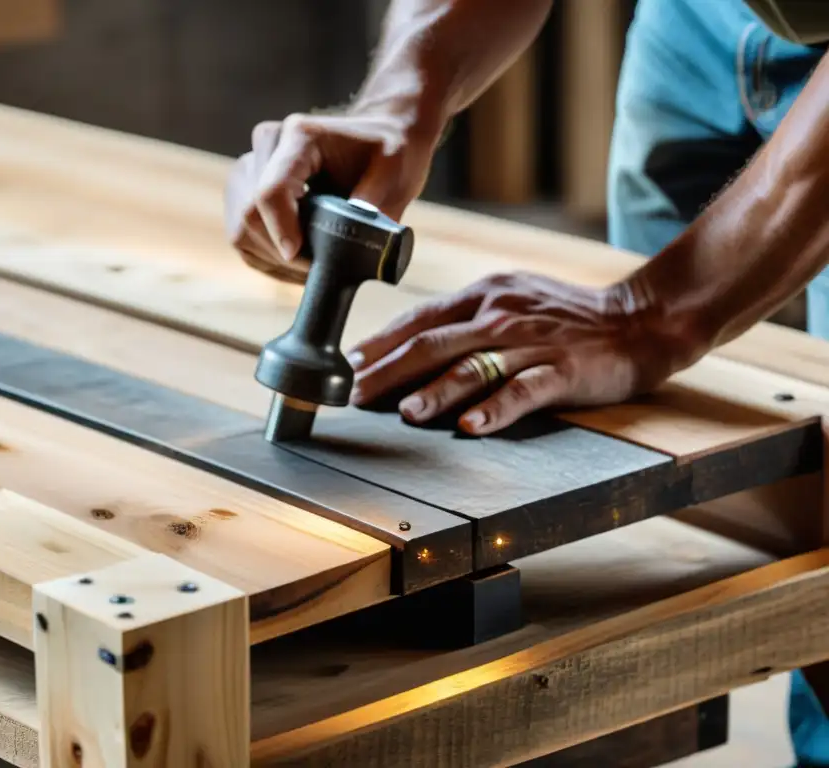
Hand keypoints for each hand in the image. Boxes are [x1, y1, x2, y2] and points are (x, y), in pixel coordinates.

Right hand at [223, 109, 440, 283]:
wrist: (377, 140)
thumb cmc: (389, 154)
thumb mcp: (393, 176)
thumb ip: (370, 209)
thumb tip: (349, 248)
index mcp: (300, 137)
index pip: (270, 191)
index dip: (282, 231)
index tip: (305, 262)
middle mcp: (266, 146)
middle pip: (248, 214)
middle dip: (282, 254)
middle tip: (320, 270)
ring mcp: (250, 169)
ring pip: (240, 230)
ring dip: (273, 260)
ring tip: (312, 267)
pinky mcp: (244, 192)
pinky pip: (242, 238)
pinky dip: (267, 259)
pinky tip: (298, 263)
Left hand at [347, 272, 683, 435]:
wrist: (640, 317)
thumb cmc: (566, 314)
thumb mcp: (509, 299)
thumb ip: (463, 318)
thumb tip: (411, 345)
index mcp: (483, 295)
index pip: (419, 319)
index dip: (381, 343)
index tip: (347, 365)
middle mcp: (500, 314)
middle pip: (433, 343)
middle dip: (389, 372)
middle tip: (355, 397)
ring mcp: (532, 342)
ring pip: (474, 366)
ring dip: (436, 391)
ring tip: (405, 413)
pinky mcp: (563, 369)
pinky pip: (525, 390)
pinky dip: (496, 409)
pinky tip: (472, 428)